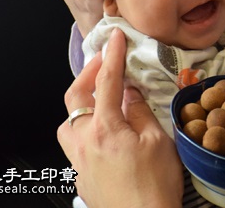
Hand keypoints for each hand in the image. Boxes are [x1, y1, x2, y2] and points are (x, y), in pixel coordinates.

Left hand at [57, 29, 183, 207]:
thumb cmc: (155, 187)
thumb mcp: (158, 142)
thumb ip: (140, 113)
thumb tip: (131, 93)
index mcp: (105, 129)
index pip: (106, 81)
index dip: (112, 55)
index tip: (115, 37)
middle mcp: (84, 142)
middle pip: (75, 97)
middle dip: (87, 73)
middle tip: (103, 62)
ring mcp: (78, 161)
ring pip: (67, 122)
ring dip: (80, 103)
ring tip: (98, 100)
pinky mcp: (80, 178)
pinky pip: (74, 143)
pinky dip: (85, 128)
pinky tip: (103, 134)